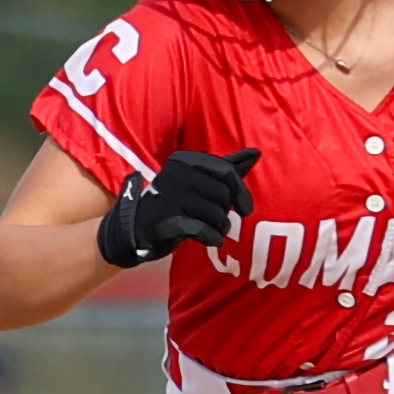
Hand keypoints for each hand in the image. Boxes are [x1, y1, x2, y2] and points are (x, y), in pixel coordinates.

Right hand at [97, 147, 261, 267]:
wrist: (137, 229)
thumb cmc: (175, 204)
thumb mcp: (199, 182)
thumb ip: (227, 167)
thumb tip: (256, 152)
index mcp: (184, 160)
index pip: (227, 172)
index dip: (241, 193)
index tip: (245, 209)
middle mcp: (176, 174)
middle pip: (223, 195)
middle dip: (227, 213)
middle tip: (220, 222)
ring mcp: (169, 196)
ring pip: (215, 214)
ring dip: (220, 228)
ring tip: (213, 231)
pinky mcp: (165, 220)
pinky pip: (202, 228)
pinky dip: (211, 237)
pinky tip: (213, 241)